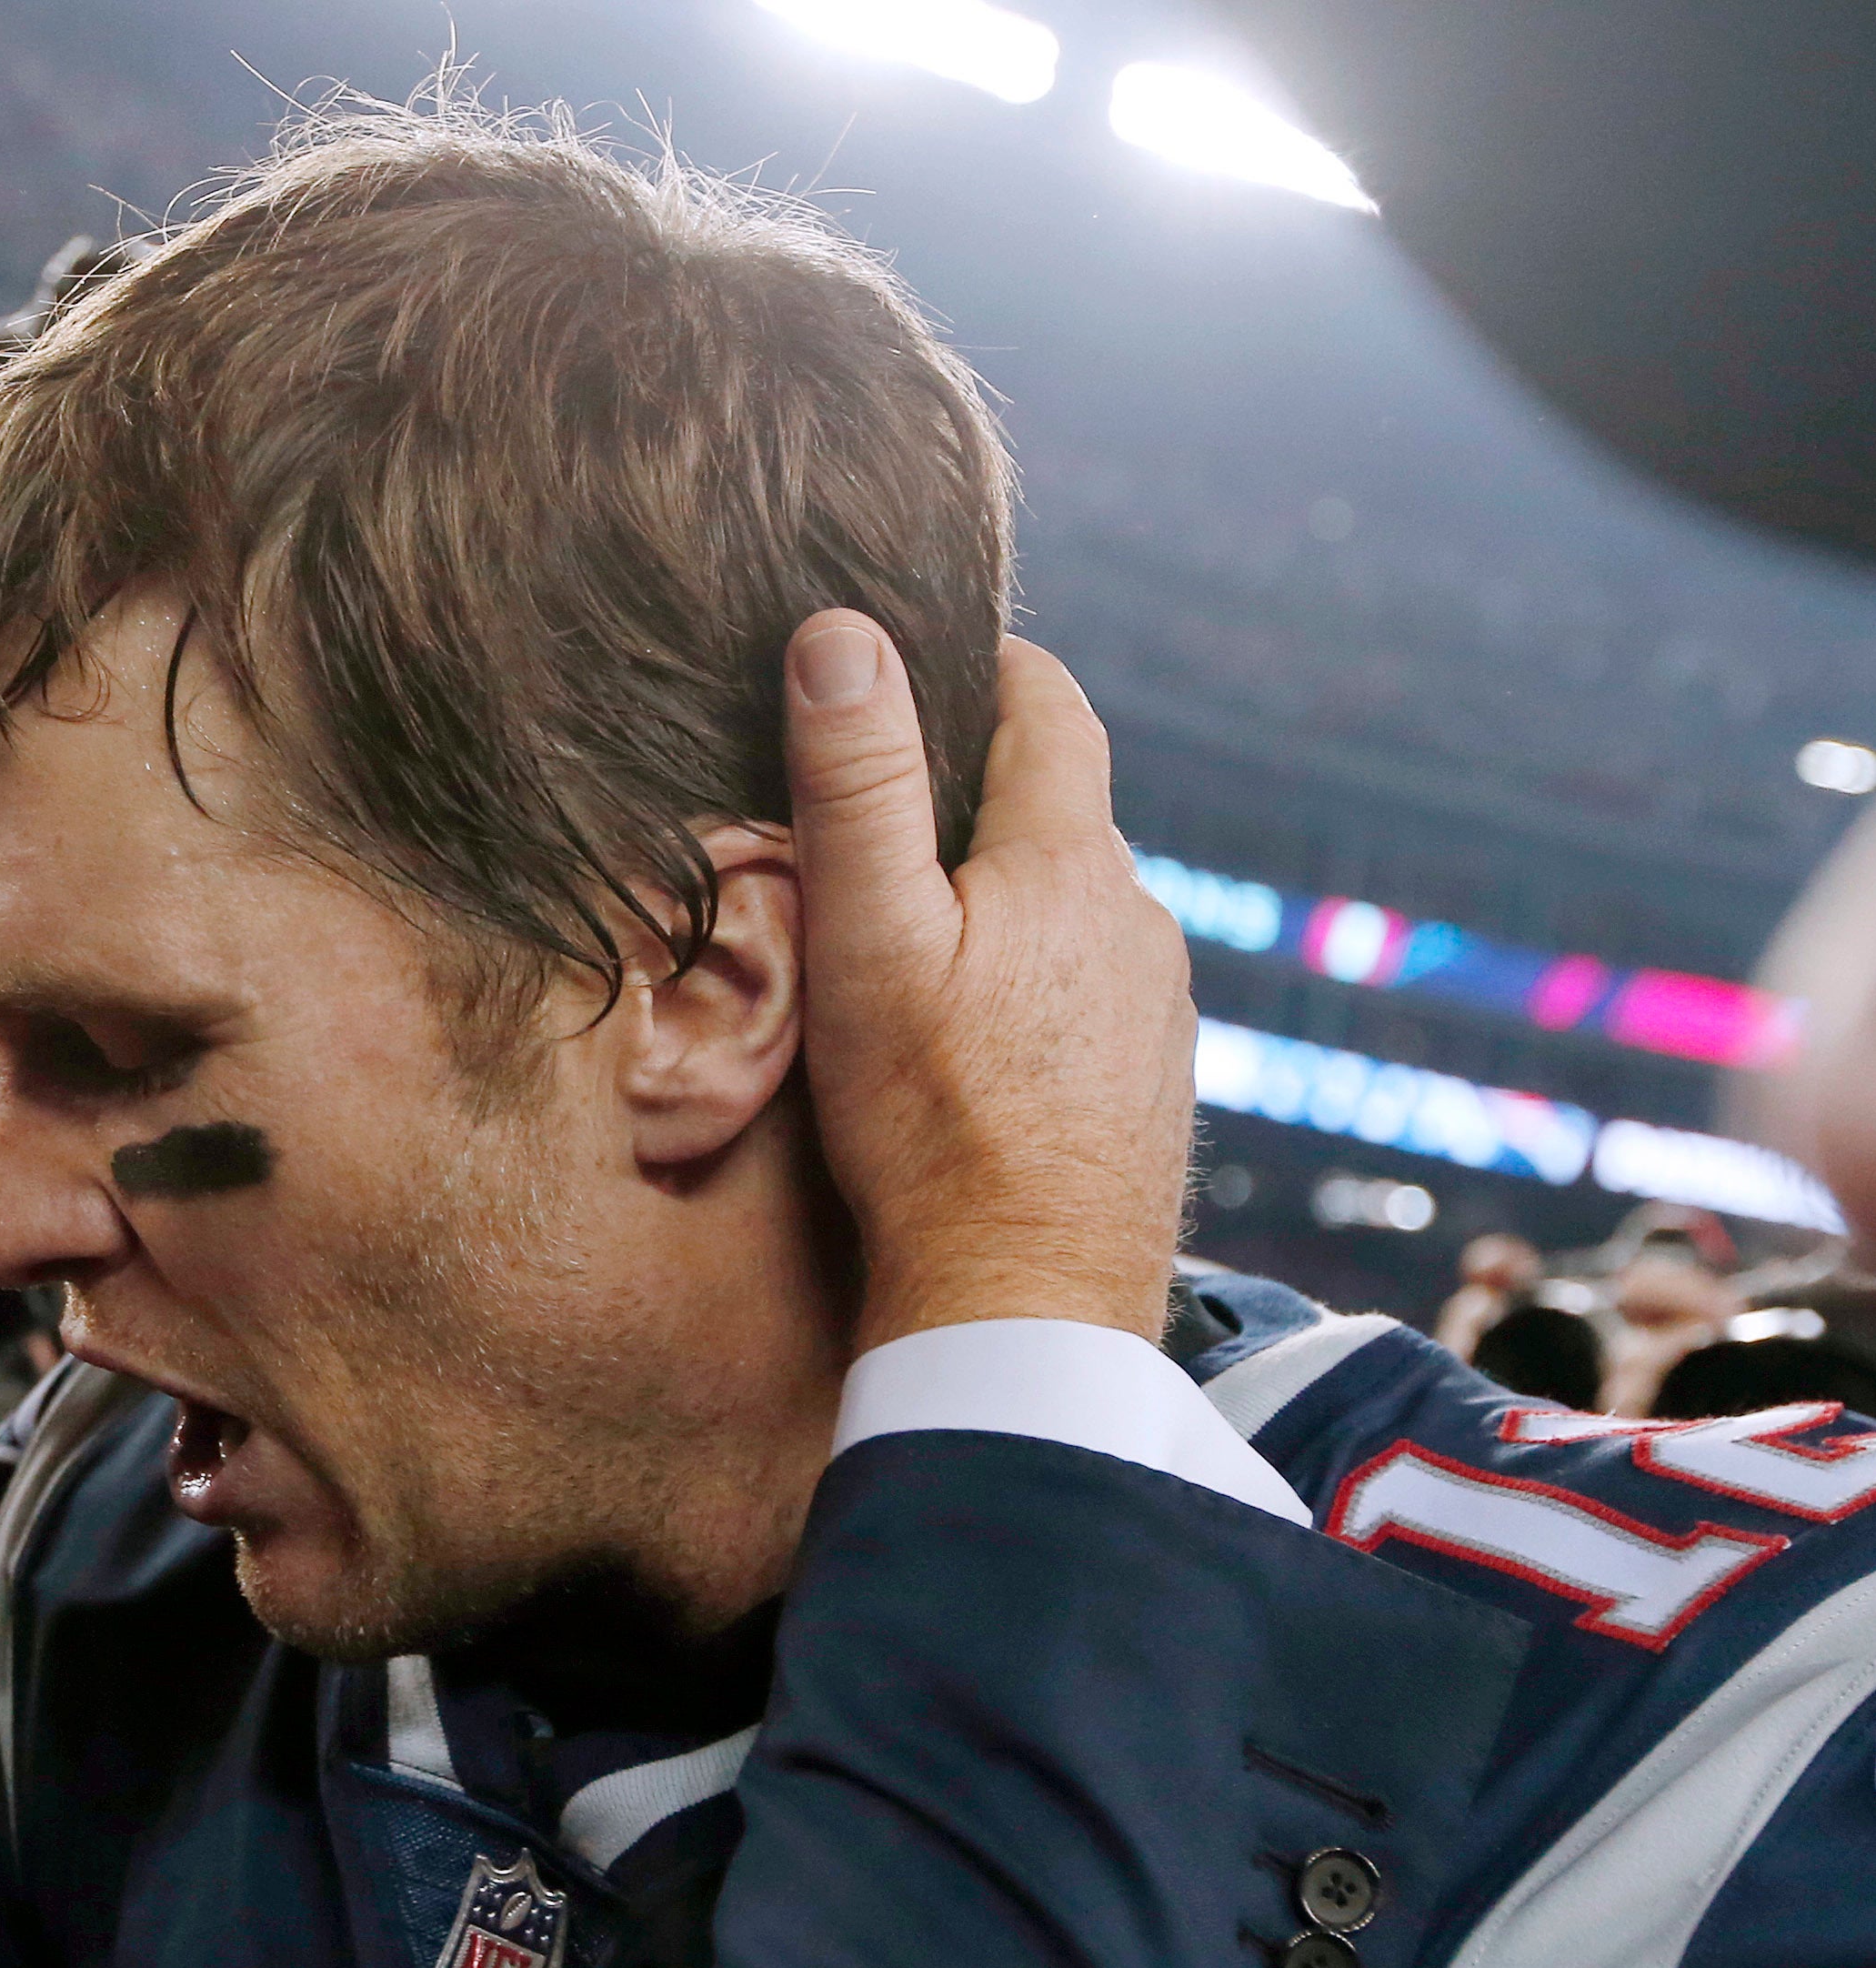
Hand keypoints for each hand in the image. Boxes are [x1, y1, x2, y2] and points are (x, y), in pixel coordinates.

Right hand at [784, 615, 1195, 1351]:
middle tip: (881, 819)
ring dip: (1009, 906)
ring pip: (1077, 913)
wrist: (1026, 1303)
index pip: (1049, 706)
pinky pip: (1092, 999)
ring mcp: (1157, 1008)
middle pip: (1059, 815)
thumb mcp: (866, 937)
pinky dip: (1035, 989)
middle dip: (979, 800)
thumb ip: (856, 781)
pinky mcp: (1151, 1086)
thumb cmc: (932, 1123)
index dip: (990, 663)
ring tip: (917, 946)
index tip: (929, 653)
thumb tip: (841, 633)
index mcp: (1071, 861)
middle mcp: (1138, 919)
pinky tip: (975, 1045)